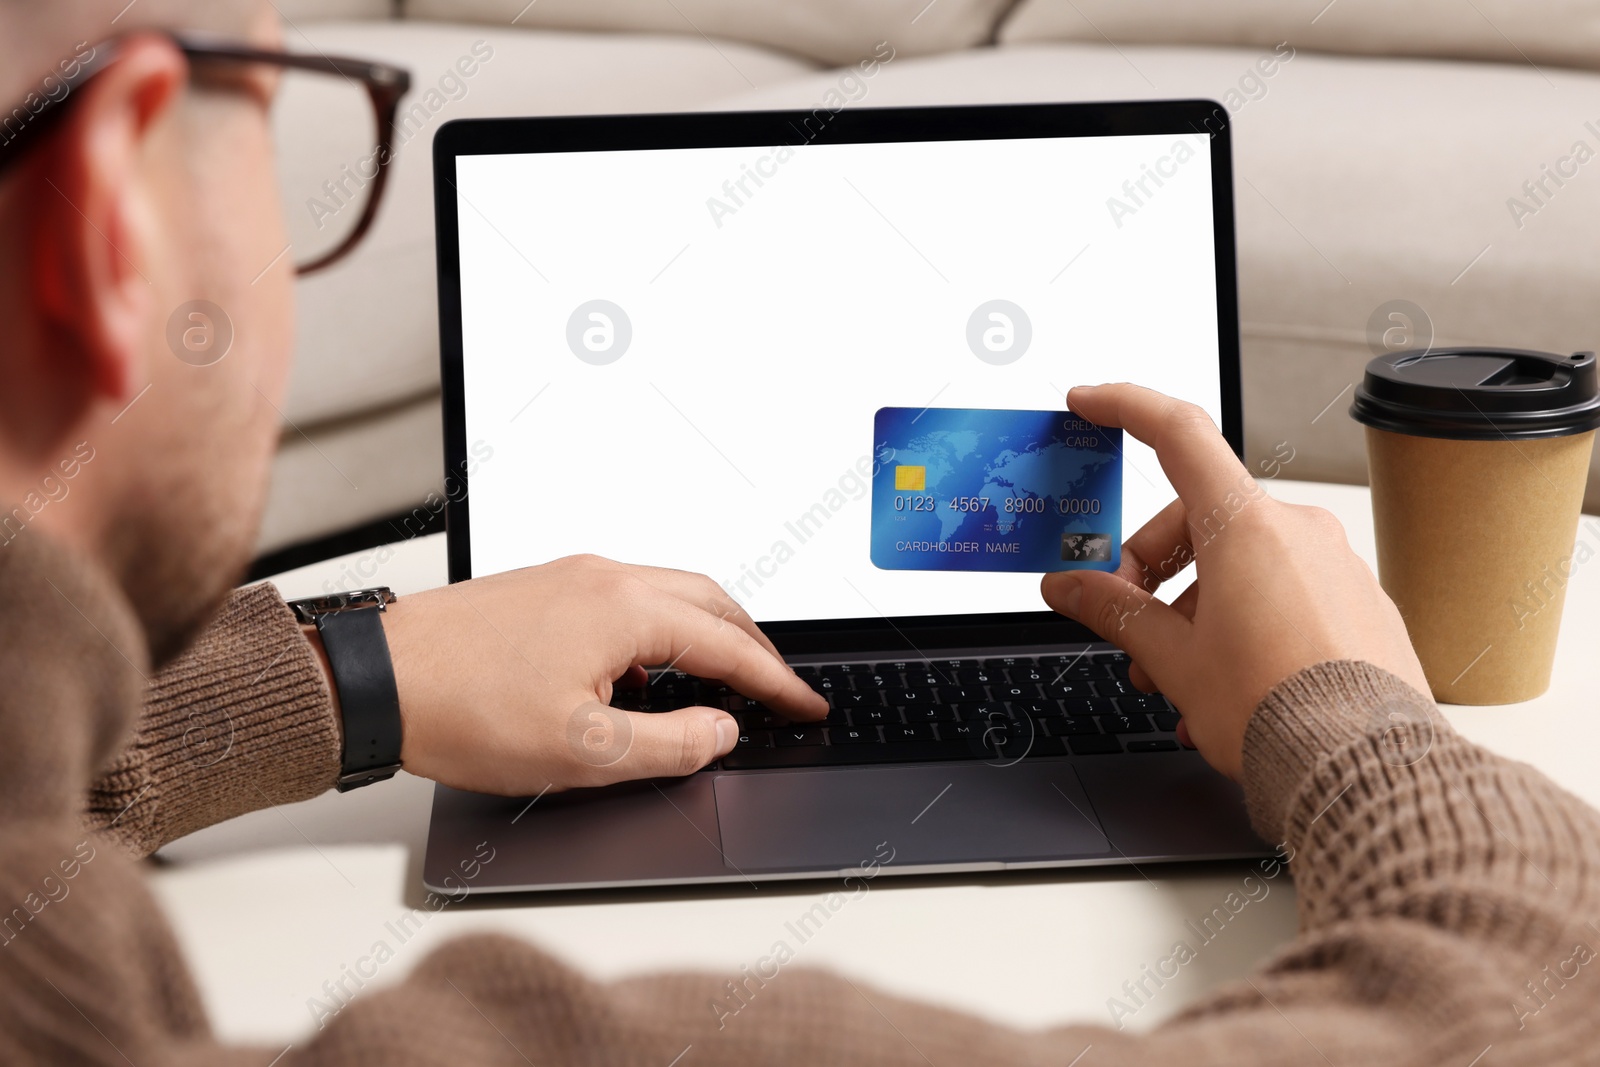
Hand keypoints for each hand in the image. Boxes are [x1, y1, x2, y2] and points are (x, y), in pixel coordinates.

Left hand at [370, 555, 824, 794]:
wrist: (375, 682)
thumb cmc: (463, 709)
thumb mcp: (583, 752)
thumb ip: (670, 743)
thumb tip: (720, 731)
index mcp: (625, 609)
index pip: (730, 645)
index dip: (777, 683)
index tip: (807, 707)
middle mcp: (605, 577)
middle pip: (711, 602)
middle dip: (754, 645)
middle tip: (778, 689)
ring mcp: (572, 576)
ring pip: (669, 594)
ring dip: (708, 634)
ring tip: (722, 683)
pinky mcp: (545, 588)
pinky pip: (628, 599)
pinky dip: (661, 631)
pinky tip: (644, 678)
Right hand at [1039, 384, 1426, 779]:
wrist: (1369, 772)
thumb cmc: (1280, 712)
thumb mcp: (1174, 660)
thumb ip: (1115, 613)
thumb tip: (1069, 587)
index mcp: (1246, 527)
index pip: (1176, 433)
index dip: (1124, 408)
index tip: (1089, 403)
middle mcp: (1298, 533)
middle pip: (1198, 520)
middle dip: (1150, 573)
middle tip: (1126, 631)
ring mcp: (1336, 568)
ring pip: (1239, 567)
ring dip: (1192, 614)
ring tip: (1174, 685)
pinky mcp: (1360, 607)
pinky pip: (1283, 597)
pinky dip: (1242, 628)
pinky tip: (1224, 691)